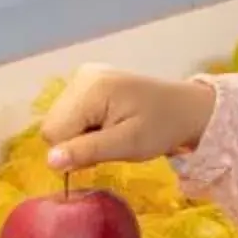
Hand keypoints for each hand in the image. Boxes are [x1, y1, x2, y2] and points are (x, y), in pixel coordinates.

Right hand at [40, 64, 217, 172]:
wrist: (188, 108)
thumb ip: (88, 151)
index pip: (53, 132)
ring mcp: (85, 76)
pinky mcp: (90, 81)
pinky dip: (87, 124)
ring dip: (82, 134)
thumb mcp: (128, 145)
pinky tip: (111, 122)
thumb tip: (50, 161)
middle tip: (111, 142)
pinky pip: (72, 112)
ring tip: (114, 132)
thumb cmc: (162, 127)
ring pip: (61, 120)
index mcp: (90, 88)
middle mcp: (81, 76)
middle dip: (77, 142)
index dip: (73, 150)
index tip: (103, 152)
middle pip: (54, 124)